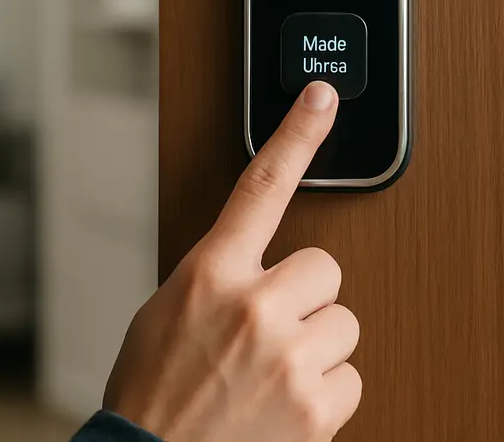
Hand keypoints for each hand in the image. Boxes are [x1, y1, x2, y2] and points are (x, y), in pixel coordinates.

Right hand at [102, 80, 360, 441]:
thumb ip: (218, 280)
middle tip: (270, 333)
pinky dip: (326, 394)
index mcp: (210, 274)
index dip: (295, 134)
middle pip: (325, 269)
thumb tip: (260, 273)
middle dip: (305, 299)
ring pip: (344, 324)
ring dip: (318, 347)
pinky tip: (287, 406)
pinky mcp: (315, 407)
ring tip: (273, 375)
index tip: (322, 97)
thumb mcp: (166, 314)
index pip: (261, 186)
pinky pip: (352, 379)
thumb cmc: (151, 393)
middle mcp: (254, 306)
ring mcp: (289, 356)